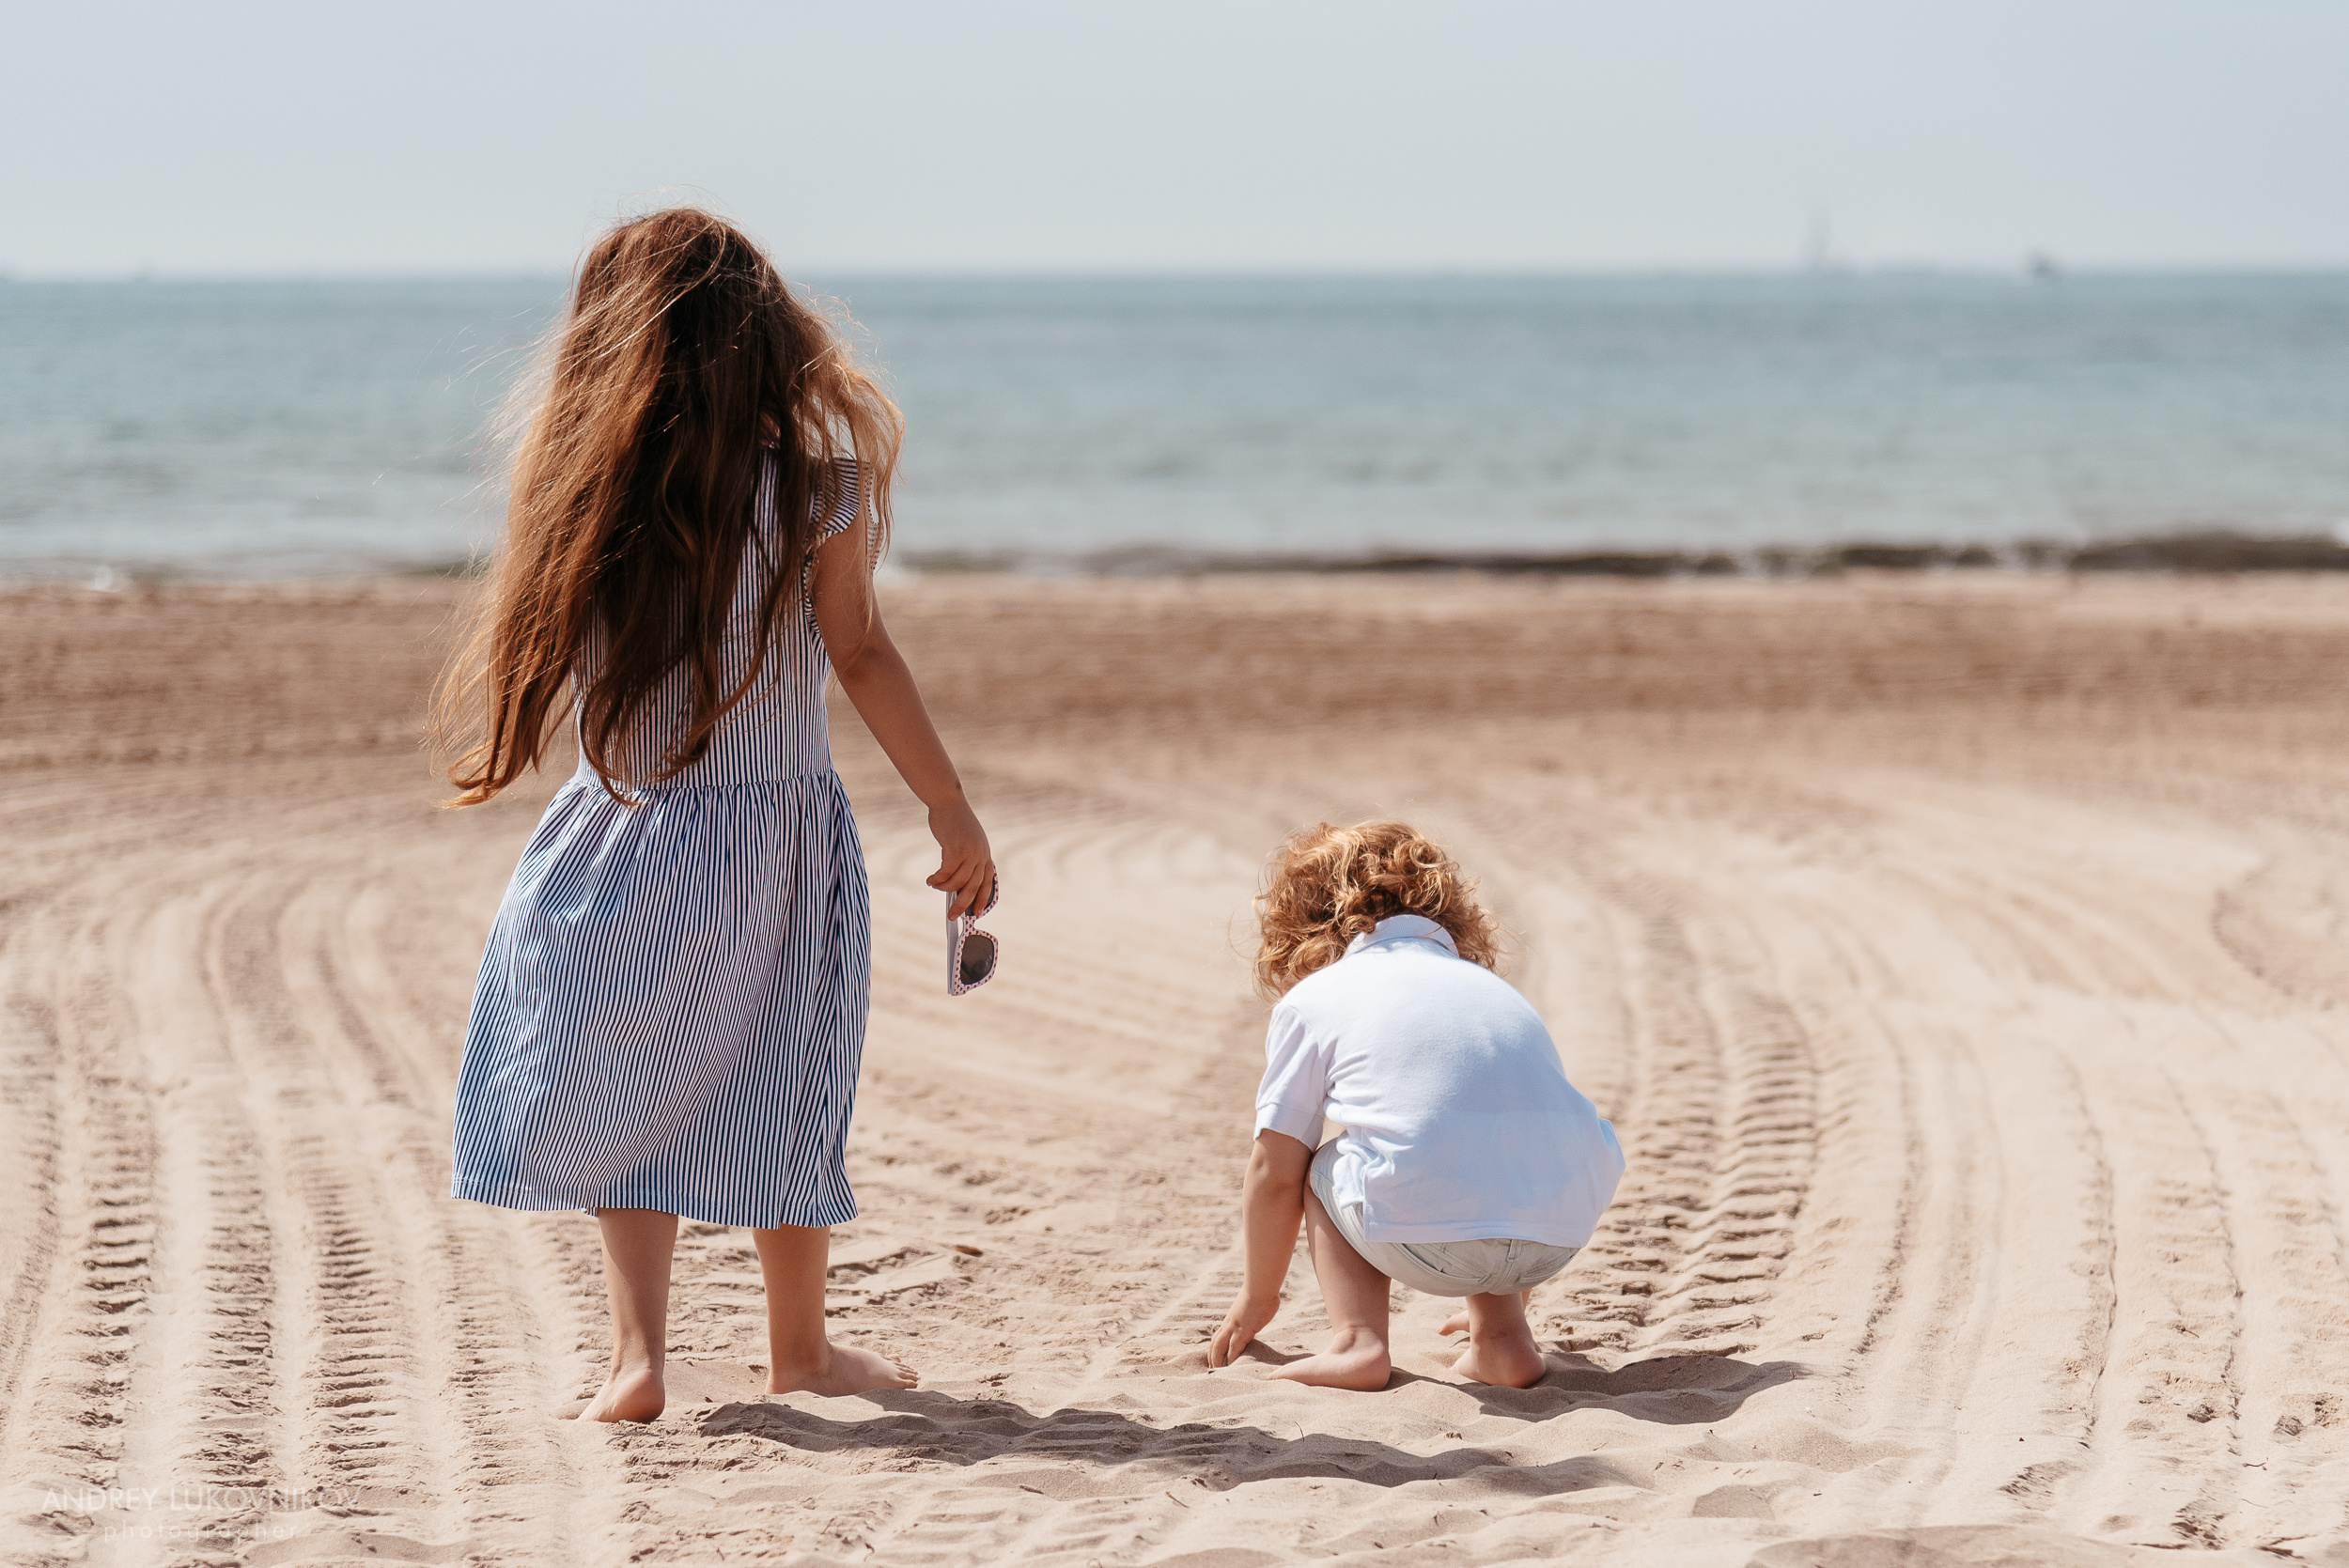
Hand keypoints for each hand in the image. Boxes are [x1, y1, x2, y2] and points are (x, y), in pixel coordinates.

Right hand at [924, 793, 994, 918]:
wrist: (948, 802)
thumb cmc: (954, 822)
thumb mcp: (965, 842)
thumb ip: (964, 860)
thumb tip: (953, 885)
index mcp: (985, 853)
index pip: (987, 881)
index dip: (982, 898)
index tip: (977, 912)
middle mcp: (980, 854)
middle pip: (973, 886)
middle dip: (963, 904)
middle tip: (953, 915)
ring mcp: (969, 851)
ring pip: (958, 881)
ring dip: (944, 888)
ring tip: (935, 886)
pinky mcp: (955, 848)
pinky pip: (946, 872)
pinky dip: (938, 879)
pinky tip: (930, 880)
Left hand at [1207, 1289, 1280, 1368]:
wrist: (1261, 1287)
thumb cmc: (1261, 1292)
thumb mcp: (1251, 1304)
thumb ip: (1251, 1311)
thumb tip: (1257, 1311)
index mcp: (1231, 1318)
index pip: (1218, 1335)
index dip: (1215, 1346)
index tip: (1213, 1356)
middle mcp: (1229, 1323)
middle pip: (1215, 1342)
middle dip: (1211, 1356)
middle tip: (1211, 1368)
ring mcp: (1235, 1327)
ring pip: (1219, 1346)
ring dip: (1217, 1359)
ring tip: (1217, 1371)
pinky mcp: (1244, 1331)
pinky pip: (1234, 1348)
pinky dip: (1231, 1358)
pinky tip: (1230, 1367)